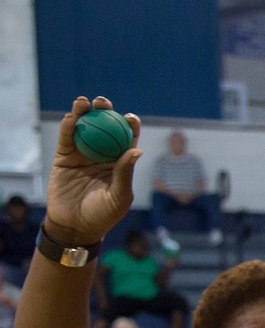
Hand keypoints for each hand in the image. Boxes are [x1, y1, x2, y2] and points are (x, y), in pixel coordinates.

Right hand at [45, 97, 141, 247]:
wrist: (75, 225)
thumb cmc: (103, 215)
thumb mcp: (119, 196)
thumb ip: (125, 173)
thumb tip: (137, 149)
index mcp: (120, 162)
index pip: (127, 139)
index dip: (129, 125)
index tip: (130, 118)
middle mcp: (102, 154)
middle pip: (105, 127)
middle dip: (105, 110)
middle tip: (104, 102)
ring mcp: (83, 154)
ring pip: (84, 127)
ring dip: (84, 112)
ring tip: (84, 101)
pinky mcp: (64, 157)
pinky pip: (66, 138)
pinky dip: (68, 126)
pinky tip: (72, 117)